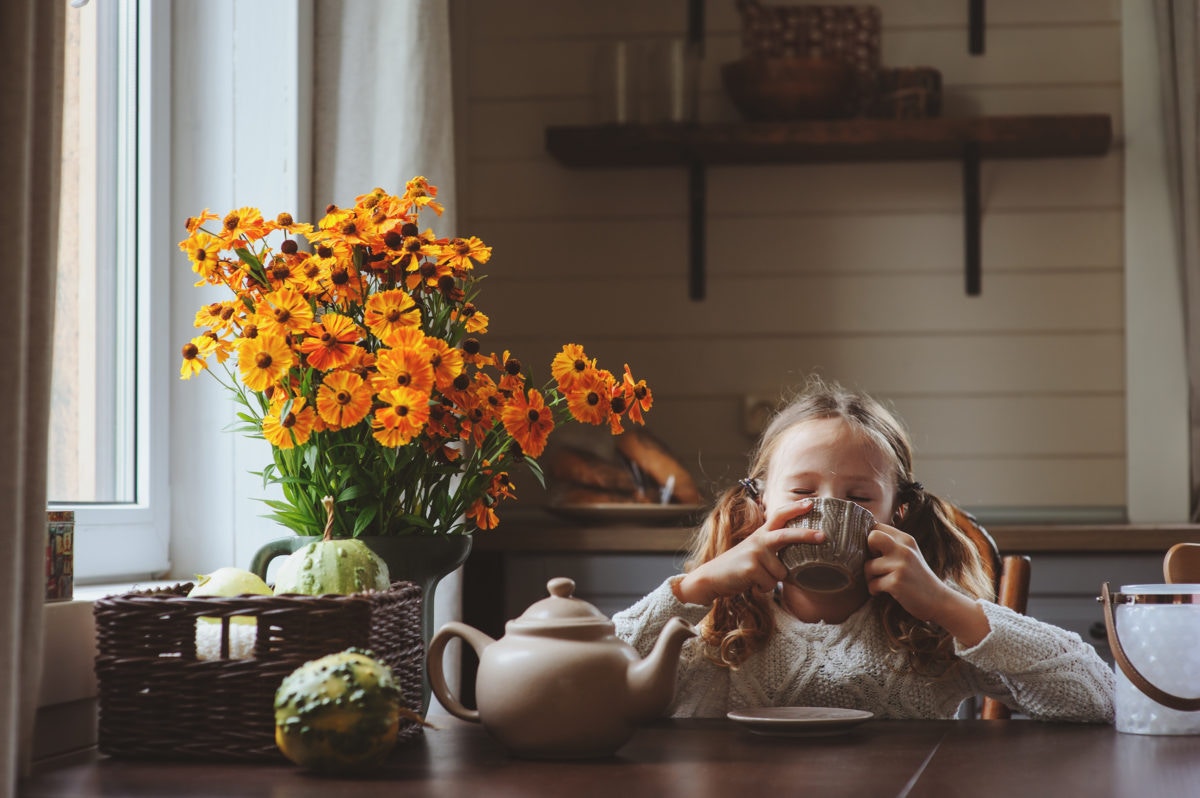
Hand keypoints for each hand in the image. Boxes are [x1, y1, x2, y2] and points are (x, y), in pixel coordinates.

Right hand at [674, 499, 823, 604]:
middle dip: (806, 535)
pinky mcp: (751, 568)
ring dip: (772, 580)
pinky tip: (750, 582)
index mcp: (762, 534)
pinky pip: (771, 584)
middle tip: (823, 536)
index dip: (795, 509)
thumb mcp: (755, 552)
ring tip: (757, 577)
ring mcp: (755, 553)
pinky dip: (763, 588)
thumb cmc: (738, 567)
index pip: (779, 516)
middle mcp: (759, 540)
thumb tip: (795, 560)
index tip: (811, 503)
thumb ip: (772, 550)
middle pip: (787, 535)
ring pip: (782, 572)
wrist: (712, 577)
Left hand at [864, 524, 989, 645]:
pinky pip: (872, 584)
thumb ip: (892, 545)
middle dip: (867, 551)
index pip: (877, 527)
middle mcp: (904, 549)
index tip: (876, 554)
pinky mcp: (896, 582)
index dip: (871, 540)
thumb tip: (863, 539)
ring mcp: (901, 565)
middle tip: (875, 564)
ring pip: (868, 566)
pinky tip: (883, 592)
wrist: (938, 600)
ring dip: (870, 577)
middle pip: (872, 537)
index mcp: (906, 539)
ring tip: (881, 583)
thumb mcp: (909, 554)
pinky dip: (874, 590)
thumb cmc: (917, 578)